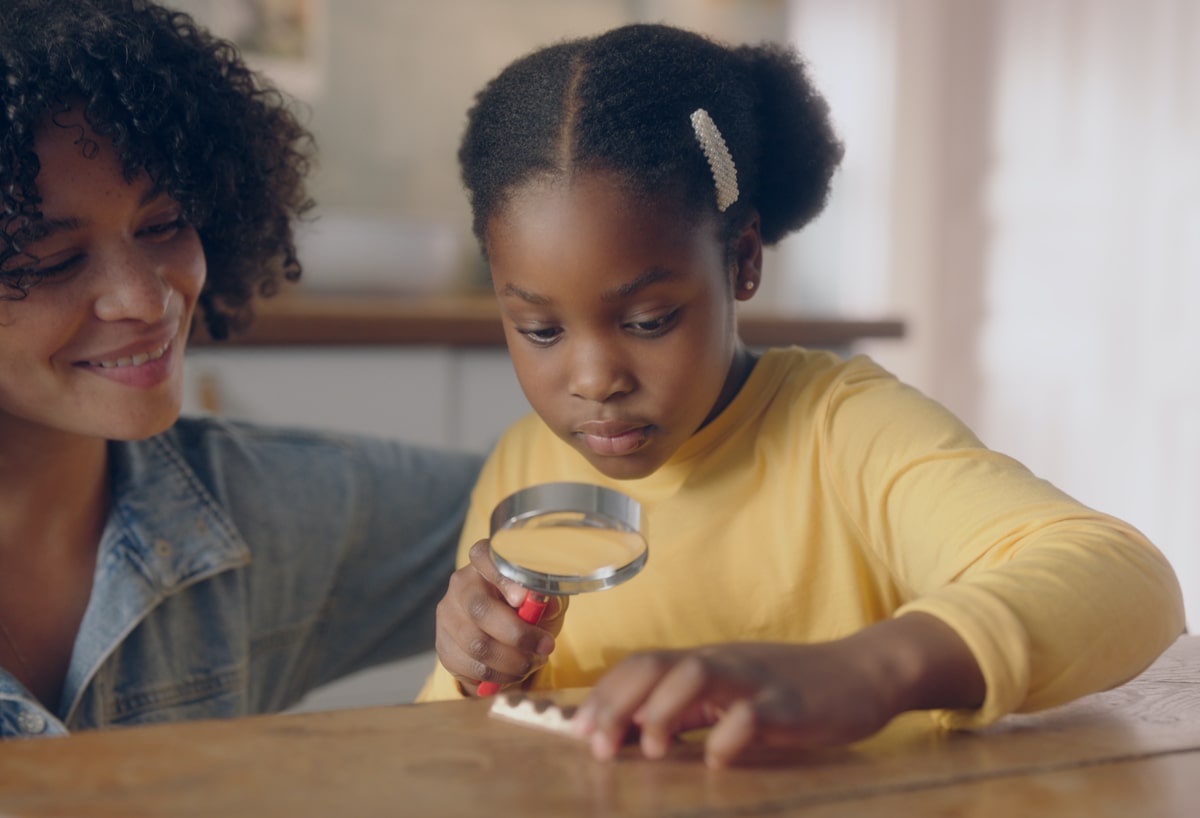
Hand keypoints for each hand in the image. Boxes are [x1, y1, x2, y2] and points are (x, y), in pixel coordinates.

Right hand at [434, 539, 566, 694]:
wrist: (500, 638)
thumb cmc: (525, 611)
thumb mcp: (541, 600)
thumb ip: (544, 599)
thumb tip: (547, 603)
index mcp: (483, 563)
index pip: (483, 556)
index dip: (502, 577)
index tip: (522, 598)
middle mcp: (460, 584)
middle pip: (480, 609)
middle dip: (518, 635)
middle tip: (544, 647)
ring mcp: (448, 615)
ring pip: (477, 644)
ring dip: (512, 661)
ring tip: (532, 662)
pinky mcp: (444, 645)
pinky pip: (471, 666)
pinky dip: (499, 675)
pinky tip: (513, 671)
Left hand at [572, 614, 983, 766]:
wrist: (863, 673)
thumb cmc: (792, 691)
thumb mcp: (732, 697)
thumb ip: (689, 710)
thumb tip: (633, 733)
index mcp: (704, 663)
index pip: (640, 664)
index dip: (603, 696)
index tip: (576, 732)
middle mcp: (722, 663)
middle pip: (656, 663)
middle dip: (617, 702)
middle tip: (596, 746)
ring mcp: (755, 679)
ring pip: (696, 674)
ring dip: (663, 710)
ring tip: (650, 749)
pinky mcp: (790, 703)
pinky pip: (753, 713)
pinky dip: (728, 736)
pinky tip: (716, 760)